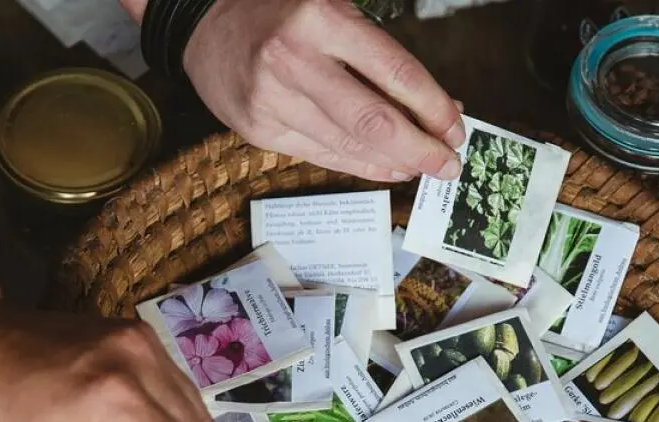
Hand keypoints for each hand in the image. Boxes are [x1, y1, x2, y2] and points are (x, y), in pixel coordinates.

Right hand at [182, 0, 464, 181]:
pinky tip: (384, 168)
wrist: (203, 24)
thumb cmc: (278, 11)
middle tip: (447, 167)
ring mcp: (272, 101)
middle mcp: (294, 61)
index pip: (394, 71)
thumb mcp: (331, 11)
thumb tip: (432, 106)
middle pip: (372, 122)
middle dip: (419, 150)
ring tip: (419, 168)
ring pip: (347, 146)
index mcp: (320, 18)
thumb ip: (377, 56)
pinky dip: (358, 166)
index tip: (455, 131)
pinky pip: (320, 155)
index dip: (433, 107)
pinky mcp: (259, 130)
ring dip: (392, 162)